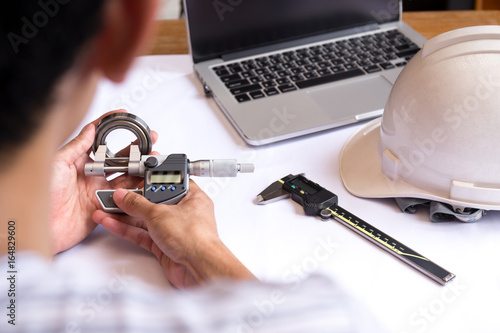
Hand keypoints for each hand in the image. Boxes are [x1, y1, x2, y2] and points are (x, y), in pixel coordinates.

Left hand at [49, 111, 156, 253]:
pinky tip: (144, 183)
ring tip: (152, 161)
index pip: (98, 139)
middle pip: (118, 158)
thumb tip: (91, 129)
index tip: (124, 114)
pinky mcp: (104, 207)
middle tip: (149, 140)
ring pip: (125, 177)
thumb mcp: (57, 163)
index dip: (111, 125)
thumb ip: (77, 146)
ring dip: (139, 168)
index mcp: (78, 161)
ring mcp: (98, 191)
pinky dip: (135, 191)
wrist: (40, 225)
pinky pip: (124, 197)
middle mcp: (91, 175)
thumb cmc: (41, 194)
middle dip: (135, 149)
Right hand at [93, 180, 254, 288]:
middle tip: (112, 194)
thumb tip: (125, 195)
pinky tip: (111, 223)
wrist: (199, 268)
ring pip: (144, 219)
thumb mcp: (160, 214)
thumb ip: (138, 204)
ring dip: (124, 215)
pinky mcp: (164, 245)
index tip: (132, 175)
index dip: (150, 178)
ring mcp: (173, 229)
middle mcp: (183, 212)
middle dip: (131, 199)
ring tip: (104, 208)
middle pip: (153, 201)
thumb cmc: (195, 238)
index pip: (168, 182)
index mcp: (191, 197)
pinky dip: (127, 229)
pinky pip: (142, 234)